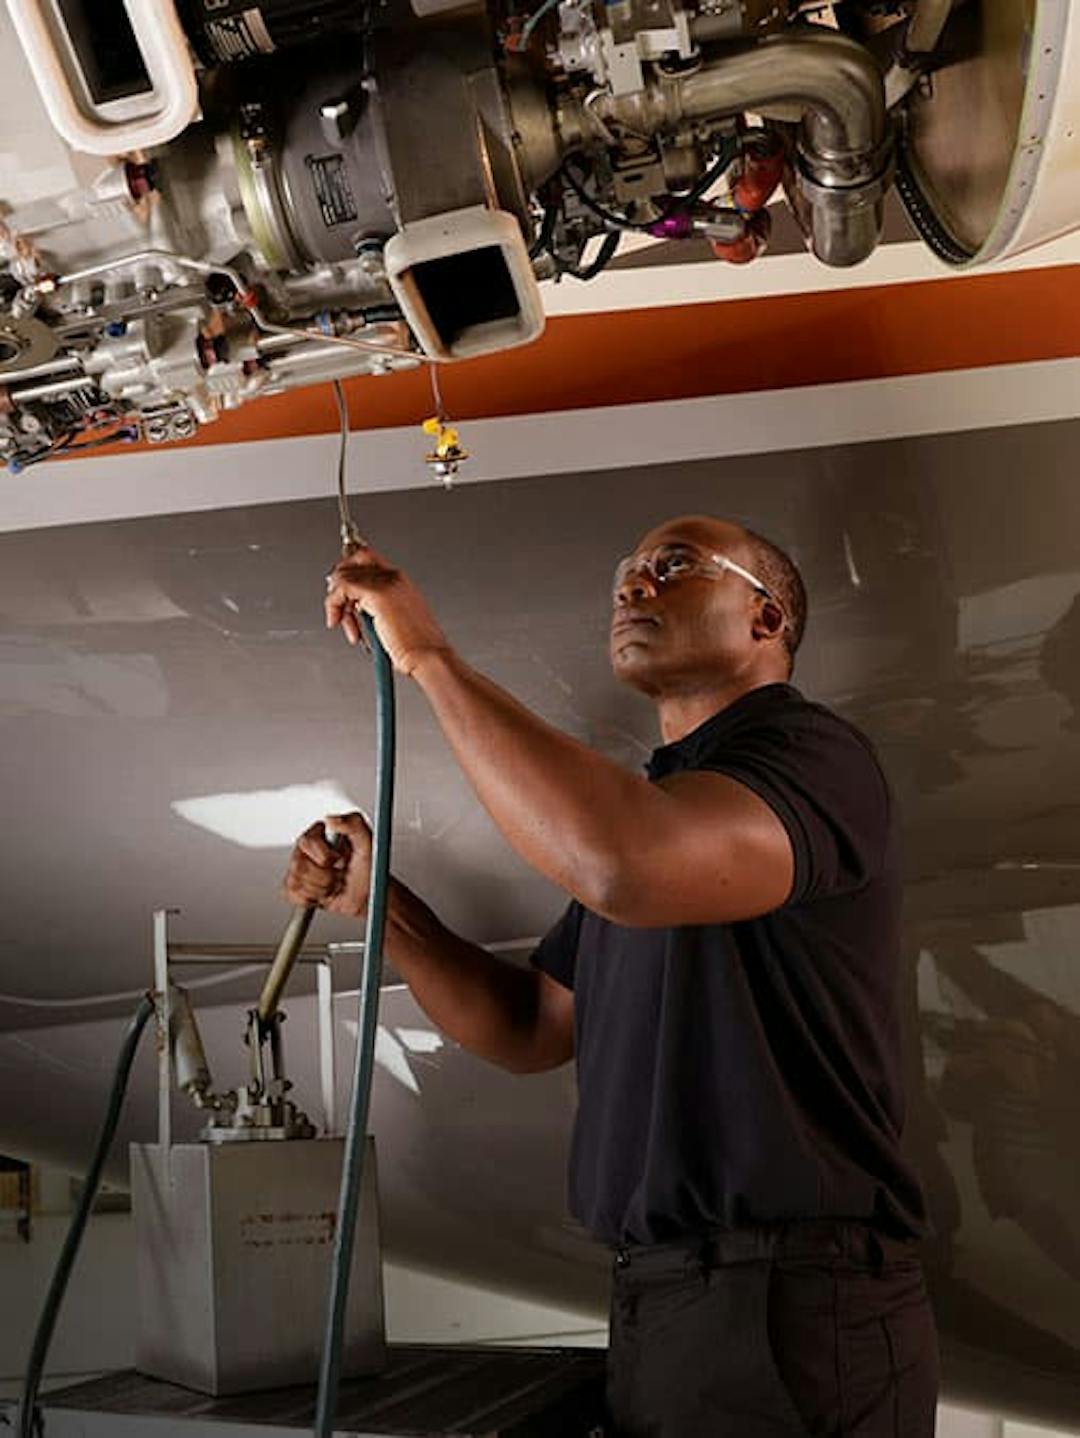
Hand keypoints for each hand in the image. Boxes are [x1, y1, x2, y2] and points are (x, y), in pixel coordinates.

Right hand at [281, 813, 372, 917]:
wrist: (368, 895)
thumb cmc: (369, 868)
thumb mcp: (368, 842)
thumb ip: (354, 824)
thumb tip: (330, 819)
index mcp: (319, 833)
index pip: (307, 841)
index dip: (324, 856)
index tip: (339, 860)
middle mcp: (305, 849)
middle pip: (299, 865)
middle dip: (324, 877)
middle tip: (339, 876)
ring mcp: (298, 867)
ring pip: (296, 881)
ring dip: (321, 888)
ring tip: (334, 884)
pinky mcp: (295, 887)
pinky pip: (293, 894)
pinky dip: (312, 898)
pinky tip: (324, 893)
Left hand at [324, 542, 450, 675]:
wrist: (428, 657)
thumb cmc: (415, 648)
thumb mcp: (393, 621)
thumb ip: (374, 608)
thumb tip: (353, 606)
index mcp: (400, 581)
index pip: (366, 559)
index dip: (348, 574)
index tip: (342, 596)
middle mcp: (394, 577)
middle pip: (353, 560)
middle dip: (338, 583)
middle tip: (336, 606)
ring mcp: (387, 583)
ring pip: (344, 574)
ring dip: (335, 600)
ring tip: (343, 623)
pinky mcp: (378, 594)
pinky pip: (342, 587)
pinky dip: (333, 604)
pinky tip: (339, 621)